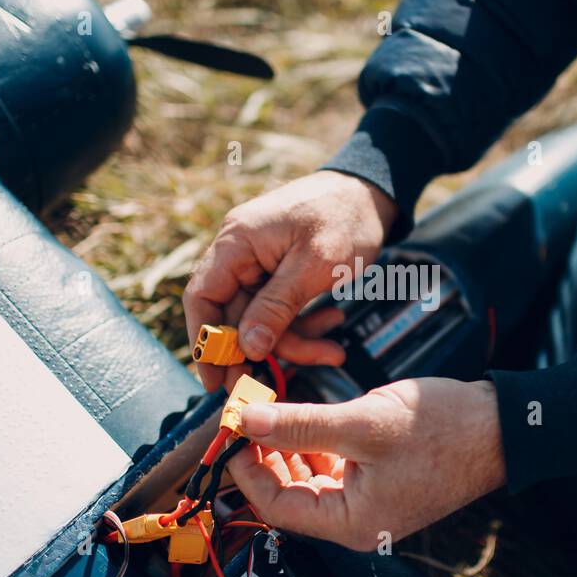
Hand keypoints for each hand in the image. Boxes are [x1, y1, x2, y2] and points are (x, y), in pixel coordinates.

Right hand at [184, 170, 397, 390]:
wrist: (375, 192)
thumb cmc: (345, 217)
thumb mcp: (314, 265)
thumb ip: (277, 306)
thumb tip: (247, 347)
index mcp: (237, 242)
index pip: (202, 298)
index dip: (205, 343)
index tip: (215, 380)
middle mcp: (241, 254)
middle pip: (235, 317)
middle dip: (262, 351)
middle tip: (276, 384)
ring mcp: (261, 265)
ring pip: (263, 320)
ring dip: (296, 341)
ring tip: (333, 352)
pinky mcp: (282, 274)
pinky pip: (282, 311)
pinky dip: (305, 324)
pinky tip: (333, 323)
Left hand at [226, 378, 505, 550]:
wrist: (502, 426)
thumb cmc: (444, 430)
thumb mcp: (363, 424)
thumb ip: (300, 425)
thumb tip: (246, 421)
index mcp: (352, 523)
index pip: (277, 508)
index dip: (247, 470)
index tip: (232, 430)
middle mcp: (358, 521)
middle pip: (290, 495)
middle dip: (264, 456)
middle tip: (246, 416)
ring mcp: (371, 501)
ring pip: (309, 478)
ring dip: (286, 446)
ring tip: (270, 410)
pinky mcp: (381, 480)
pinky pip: (333, 467)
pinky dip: (313, 443)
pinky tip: (304, 416)